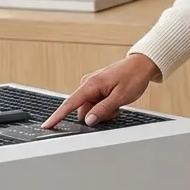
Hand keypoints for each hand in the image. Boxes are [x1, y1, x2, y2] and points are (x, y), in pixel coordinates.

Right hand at [42, 53, 160, 128]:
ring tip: (117, 104)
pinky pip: (96, 104)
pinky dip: (105, 107)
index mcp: (90, 85)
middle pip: (84, 111)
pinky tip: (115, 102)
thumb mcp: (120, 97)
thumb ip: (103, 110)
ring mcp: (92, 87)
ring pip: (91, 110)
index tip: (47, 125)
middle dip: (98, 116)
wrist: (141, 65)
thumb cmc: (133, 77)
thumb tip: (88, 120)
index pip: (70, 104)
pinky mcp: (96, 89)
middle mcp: (88, 85)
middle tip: (115, 110)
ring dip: (103, 112)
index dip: (57, 116)